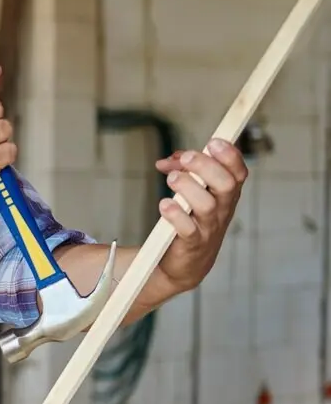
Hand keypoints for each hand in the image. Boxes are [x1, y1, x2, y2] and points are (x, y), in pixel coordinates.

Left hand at [153, 138, 247, 292]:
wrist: (187, 261)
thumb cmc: (192, 220)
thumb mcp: (192, 192)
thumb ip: (181, 171)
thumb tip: (167, 161)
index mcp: (226, 194)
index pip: (238, 172)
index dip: (230, 156)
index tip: (214, 142)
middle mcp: (222, 209)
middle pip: (226, 184)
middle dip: (206, 167)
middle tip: (186, 158)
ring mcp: (209, 227)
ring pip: (207, 204)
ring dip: (188, 187)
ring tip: (172, 179)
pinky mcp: (193, 243)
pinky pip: (188, 229)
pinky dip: (176, 215)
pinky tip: (165, 205)